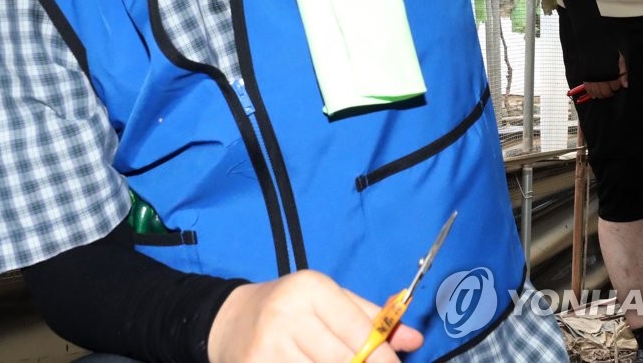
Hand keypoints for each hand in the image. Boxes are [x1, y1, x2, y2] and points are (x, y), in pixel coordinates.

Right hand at [208, 270, 423, 362]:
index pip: (358, 331)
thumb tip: (414, 340)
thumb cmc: (288, 308)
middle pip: (343, 360)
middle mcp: (288, 314)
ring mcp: (269, 346)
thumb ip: (370, 318)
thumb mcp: (327, 300)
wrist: (228, 321)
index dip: (382, 357)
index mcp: (310, 288)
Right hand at [583, 53, 628, 99]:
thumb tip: (625, 85)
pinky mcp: (585, 77)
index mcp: (611, 72)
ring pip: (597, 92)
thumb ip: (624, 72)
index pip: (615, 87)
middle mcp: (601, 76)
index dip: (616, 87)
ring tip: (602, 93)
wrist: (592, 45)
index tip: (616, 85)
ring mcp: (592, 77)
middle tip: (609, 91)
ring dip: (600, 95)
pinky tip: (594, 94)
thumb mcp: (619, 59)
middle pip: (606, 92)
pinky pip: (588, 89)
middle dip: (609, 93)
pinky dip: (591, 93)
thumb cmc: (607, 51)